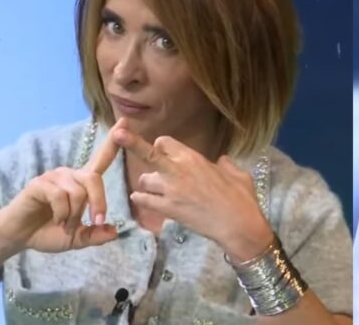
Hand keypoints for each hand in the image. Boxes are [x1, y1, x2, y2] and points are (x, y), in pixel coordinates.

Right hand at [0, 120, 124, 253]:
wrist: (20, 237)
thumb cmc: (49, 232)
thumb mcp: (78, 238)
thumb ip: (96, 235)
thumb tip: (114, 232)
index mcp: (83, 182)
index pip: (102, 158)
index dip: (113, 141)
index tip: (125, 122)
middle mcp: (70, 174)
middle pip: (94, 180)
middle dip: (99, 203)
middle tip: (96, 221)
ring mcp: (54, 176)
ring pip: (78, 192)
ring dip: (74, 214)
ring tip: (65, 223)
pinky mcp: (40, 183)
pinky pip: (60, 196)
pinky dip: (61, 213)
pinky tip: (55, 219)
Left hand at [113, 127, 273, 261]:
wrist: (237, 224)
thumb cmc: (241, 197)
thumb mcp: (238, 174)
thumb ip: (226, 164)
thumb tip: (222, 161)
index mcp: (194, 158)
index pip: (165, 142)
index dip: (162, 146)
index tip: (165, 153)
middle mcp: (178, 170)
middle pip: (148, 153)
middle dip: (131, 142)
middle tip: (117, 133)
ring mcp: (170, 190)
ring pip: (145, 180)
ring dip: (148, 183)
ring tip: (157, 190)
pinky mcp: (167, 209)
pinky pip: (144, 200)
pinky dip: (142, 199)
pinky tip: (144, 200)